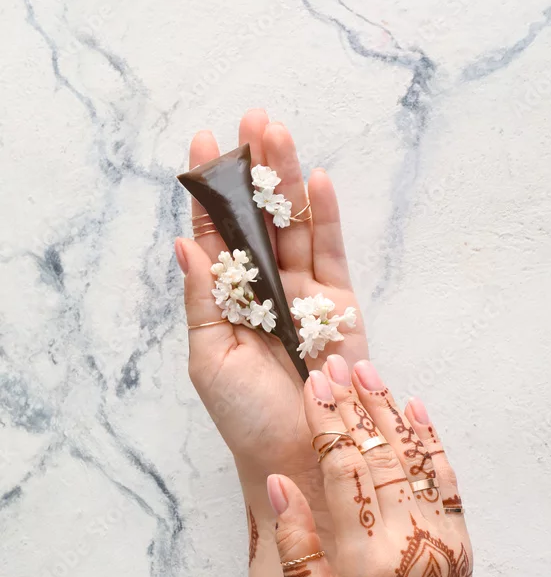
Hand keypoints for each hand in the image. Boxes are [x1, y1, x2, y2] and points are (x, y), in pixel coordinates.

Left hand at [175, 111, 366, 491]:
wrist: (298, 455)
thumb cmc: (245, 415)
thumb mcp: (209, 357)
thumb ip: (202, 298)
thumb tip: (183, 242)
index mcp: (228, 300)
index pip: (217, 235)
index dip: (210, 191)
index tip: (203, 143)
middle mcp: (265, 290)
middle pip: (260, 218)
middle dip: (255, 169)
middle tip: (252, 121)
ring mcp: (305, 294)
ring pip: (297, 226)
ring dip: (289, 180)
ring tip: (280, 134)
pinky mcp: (341, 306)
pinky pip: (334, 254)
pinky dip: (327, 218)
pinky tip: (318, 181)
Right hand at [268, 358, 502, 576]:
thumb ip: (295, 542)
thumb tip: (280, 479)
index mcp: (360, 559)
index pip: (342, 471)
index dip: (327, 422)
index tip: (313, 385)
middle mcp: (405, 540)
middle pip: (378, 454)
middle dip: (355, 405)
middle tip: (335, 363)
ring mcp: (439, 539)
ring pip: (414, 459)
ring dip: (391, 412)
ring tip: (370, 373)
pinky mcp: (460, 543)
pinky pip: (445, 481)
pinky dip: (431, 443)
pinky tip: (416, 411)